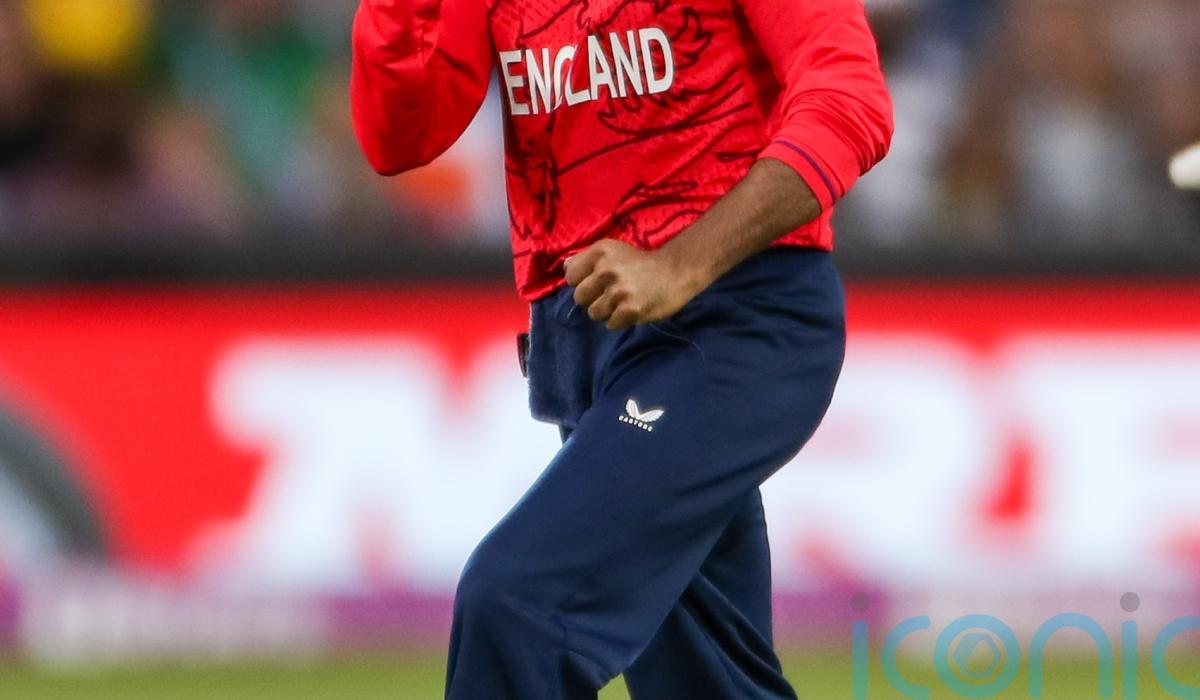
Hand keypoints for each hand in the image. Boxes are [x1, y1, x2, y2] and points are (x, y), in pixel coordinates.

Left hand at [564, 239, 704, 330]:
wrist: (676, 272)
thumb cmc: (641, 263)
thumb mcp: (614, 252)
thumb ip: (588, 260)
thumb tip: (564, 267)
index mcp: (600, 252)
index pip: (571, 276)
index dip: (582, 282)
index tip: (598, 282)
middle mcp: (606, 270)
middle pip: (579, 298)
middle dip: (593, 299)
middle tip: (612, 294)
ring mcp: (618, 291)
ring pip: (594, 313)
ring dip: (607, 311)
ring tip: (623, 301)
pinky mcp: (630, 310)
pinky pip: (610, 324)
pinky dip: (620, 320)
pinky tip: (631, 309)